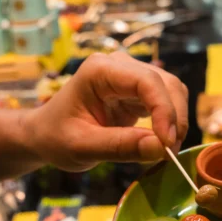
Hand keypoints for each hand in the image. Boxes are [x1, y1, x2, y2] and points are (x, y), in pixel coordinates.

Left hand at [25, 52, 189, 171]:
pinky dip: (169, 123)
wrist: (46, 134)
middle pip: (165, 84)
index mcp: (99, 71)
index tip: (166, 143)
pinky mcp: (137, 92)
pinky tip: (160, 143)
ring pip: (171, 91)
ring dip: (175, 121)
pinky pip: (166, 102)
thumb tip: (160, 149)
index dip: (163, 110)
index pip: (146, 82)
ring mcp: (130, 77)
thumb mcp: (82, 147)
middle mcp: (119, 66)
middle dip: (174, 118)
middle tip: (169, 153)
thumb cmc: (56, 137)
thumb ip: (119, 147)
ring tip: (165, 151)